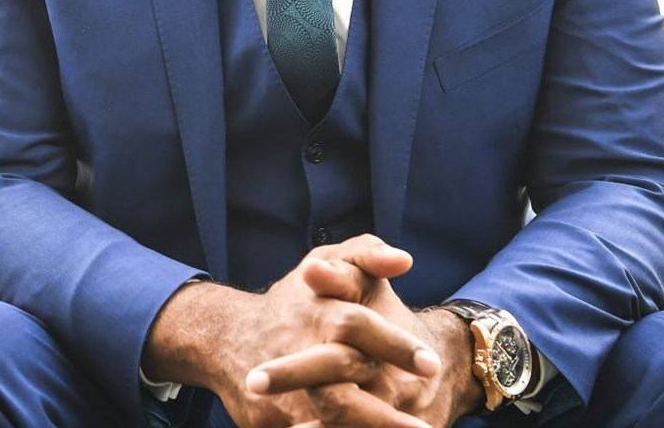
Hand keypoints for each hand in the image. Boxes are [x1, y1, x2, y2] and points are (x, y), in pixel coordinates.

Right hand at [145, 235, 440, 427]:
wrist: (232, 338)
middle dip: (384, 417)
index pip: (357, 325)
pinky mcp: (270, 424)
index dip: (395, 346)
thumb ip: (368, 254)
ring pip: (329, 420)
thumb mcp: (330, 261)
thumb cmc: (300, 296)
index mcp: (317, 312)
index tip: (431, 364)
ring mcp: (284, 395)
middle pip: (340, 392)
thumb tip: (405, 261)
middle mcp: (299, 354)